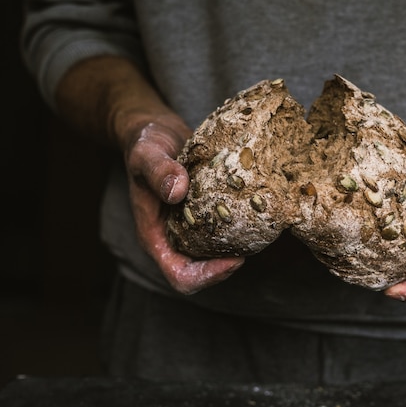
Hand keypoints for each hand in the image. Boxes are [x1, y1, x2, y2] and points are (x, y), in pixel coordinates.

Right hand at [122, 118, 244, 293]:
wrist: (155, 131)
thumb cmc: (145, 143)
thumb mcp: (146, 152)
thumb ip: (159, 171)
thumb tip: (177, 191)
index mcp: (154, 236)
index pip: (180, 276)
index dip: (208, 276)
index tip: (235, 259)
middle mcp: (172, 238)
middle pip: (201, 273)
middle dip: (227, 267)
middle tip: (254, 247)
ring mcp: (187, 228)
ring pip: (214, 255)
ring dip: (235, 250)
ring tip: (258, 232)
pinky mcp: (202, 215)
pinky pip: (221, 232)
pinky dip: (238, 229)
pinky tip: (255, 212)